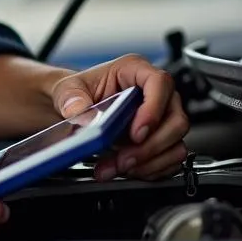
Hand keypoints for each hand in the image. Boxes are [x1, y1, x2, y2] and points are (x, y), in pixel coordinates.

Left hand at [50, 54, 188, 181]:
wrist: (73, 109)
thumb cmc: (77, 92)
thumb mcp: (66, 89)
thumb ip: (71, 98)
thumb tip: (80, 112)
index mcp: (134, 70)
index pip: (160, 83)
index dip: (153, 109)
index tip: (136, 133)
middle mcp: (155, 92)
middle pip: (175, 120)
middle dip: (150, 146)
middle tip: (124, 159)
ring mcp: (162, 117)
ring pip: (175, 144)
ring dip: (148, 162)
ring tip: (117, 167)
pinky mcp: (161, 139)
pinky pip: (171, 160)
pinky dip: (150, 170)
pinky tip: (126, 170)